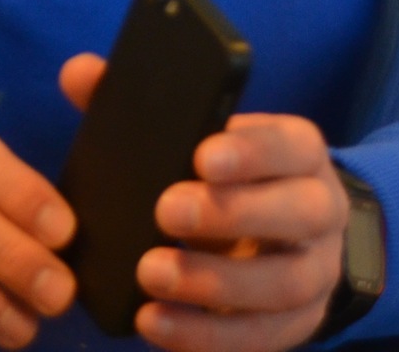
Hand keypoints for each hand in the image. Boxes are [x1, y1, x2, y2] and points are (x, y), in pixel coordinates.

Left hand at [59, 56, 346, 351]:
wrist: (289, 240)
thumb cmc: (230, 179)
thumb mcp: (202, 140)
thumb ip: (143, 108)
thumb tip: (79, 73)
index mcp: (299, 155)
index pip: (291, 146)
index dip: (253, 151)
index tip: (202, 156)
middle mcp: (319, 213)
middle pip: (298, 213)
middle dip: (232, 214)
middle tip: (166, 211)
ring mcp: (314, 274)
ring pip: (283, 284)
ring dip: (214, 283)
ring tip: (150, 274)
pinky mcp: (296, 325)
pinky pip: (259, 338)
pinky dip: (205, 335)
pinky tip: (156, 322)